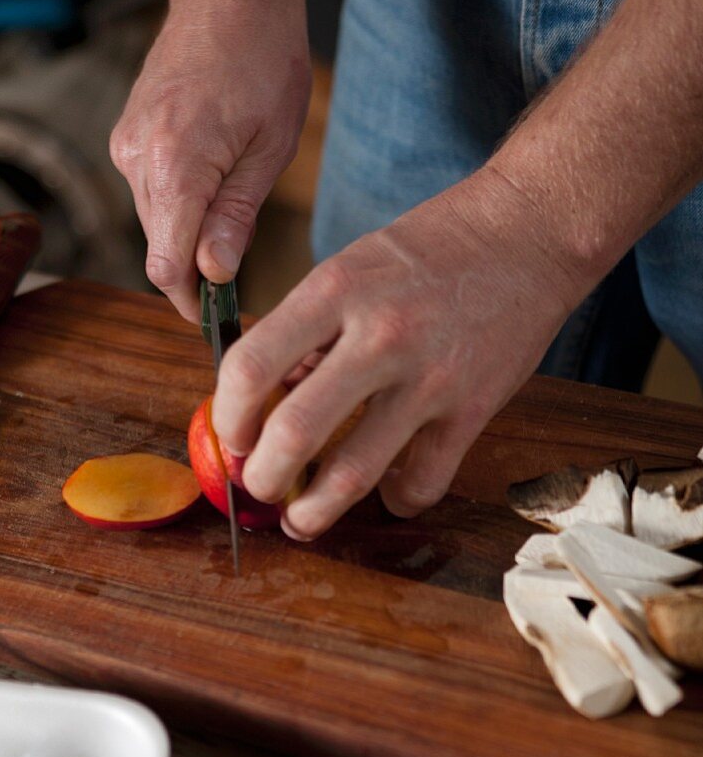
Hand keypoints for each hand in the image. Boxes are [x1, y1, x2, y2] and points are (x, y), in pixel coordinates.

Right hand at [110, 0, 310, 320]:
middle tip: (241, 279)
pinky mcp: (127, 136)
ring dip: (188, 236)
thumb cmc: (263, 61)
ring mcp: (126, 146)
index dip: (191, 301)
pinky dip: (179, 205)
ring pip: (154, 221)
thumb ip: (235, 217)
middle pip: (158, 247)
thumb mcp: (268, 148)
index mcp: (175, 165)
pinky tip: (213, 185)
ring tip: (234, 221)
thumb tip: (214, 274)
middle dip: (194, 272)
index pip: (167, 264)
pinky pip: (151, 192)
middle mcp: (136, 159)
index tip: (217, 319)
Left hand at [211, 168, 584, 538]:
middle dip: (262, 476)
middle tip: (257, 484)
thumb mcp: (350, 267)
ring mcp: (429, 377)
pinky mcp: (473, 410)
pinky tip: (386, 493)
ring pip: (353, 473)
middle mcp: (379, 335)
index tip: (230, 435)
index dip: (228, 416)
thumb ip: (307, 331)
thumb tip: (270, 399)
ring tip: (299, 521)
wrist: (527, 235)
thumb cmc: (428, 249)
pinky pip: (422, 483)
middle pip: (294, 432)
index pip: (252, 366)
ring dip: (313, 512)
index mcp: (335, 290)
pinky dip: (397, 501)